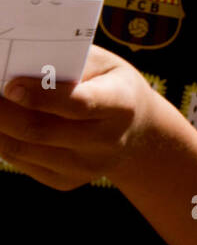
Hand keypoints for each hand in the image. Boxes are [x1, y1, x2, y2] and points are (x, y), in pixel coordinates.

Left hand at [0, 46, 162, 190]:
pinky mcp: (66, 181)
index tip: (9, 85)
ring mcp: (86, 167)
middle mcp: (105, 142)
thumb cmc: (109, 85)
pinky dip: (1, 139)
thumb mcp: (102, 64)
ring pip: (21, 148)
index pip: (78, 105)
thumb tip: (16, 68)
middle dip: (0, 111)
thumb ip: (66, 63)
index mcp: (120, 106)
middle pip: (39, 130)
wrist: (135, 129)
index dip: (40, 96)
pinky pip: (20, 160)